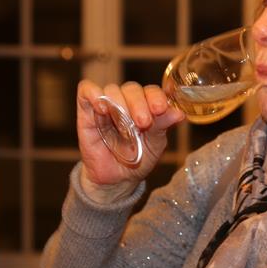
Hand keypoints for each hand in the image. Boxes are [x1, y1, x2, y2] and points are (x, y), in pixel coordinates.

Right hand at [76, 79, 184, 200]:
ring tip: (124, 125)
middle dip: (139, 104)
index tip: (160, 109)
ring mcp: (107, 104)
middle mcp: (127, 101)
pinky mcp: (86, 111)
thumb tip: (180, 113)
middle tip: (143, 122)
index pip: (152, 91)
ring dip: (120, 104)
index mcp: (147, 105)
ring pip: (112, 89)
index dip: (156, 97)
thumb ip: (163, 125)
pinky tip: (102, 108)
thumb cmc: (139, 157)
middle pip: (132, 89)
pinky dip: (94, 94)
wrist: (117, 178)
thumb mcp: (155, 143)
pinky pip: (86, 91)